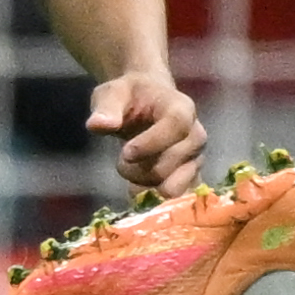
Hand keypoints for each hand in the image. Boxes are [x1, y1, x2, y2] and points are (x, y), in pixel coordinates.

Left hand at [87, 71, 205, 195]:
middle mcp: (195, 134)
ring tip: (131, 172)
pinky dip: (154, 199)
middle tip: (121, 161)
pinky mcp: (192, 178)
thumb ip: (106, 108)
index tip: (126, 153)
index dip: (151, 142)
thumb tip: (98, 124)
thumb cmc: (130, 97)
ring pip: (174, 185)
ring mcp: (196, 159)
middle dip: (139, 168)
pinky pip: (178, 199)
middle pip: (171, 161)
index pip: (176, 125)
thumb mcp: (112, 94)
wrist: (147, 101)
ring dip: (145, 185)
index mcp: (181, 107)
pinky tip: (137, 188)